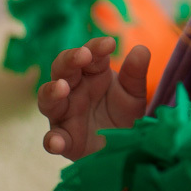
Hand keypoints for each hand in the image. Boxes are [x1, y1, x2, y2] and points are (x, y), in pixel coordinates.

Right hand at [38, 37, 149, 160]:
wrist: (125, 147)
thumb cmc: (124, 113)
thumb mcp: (134, 93)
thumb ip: (135, 73)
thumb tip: (142, 49)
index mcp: (91, 73)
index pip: (89, 54)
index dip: (96, 47)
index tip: (110, 43)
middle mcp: (73, 90)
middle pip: (63, 70)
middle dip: (70, 60)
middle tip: (82, 55)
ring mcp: (65, 115)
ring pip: (49, 100)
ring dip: (52, 92)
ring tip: (61, 87)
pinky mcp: (65, 140)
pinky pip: (53, 139)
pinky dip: (52, 140)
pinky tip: (56, 142)